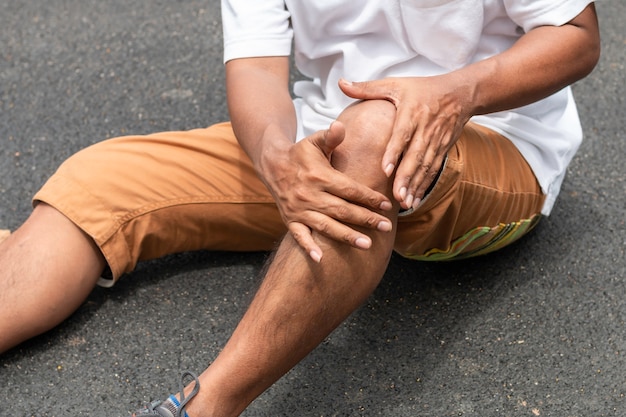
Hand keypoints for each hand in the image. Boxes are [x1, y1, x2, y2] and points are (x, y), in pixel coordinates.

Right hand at [260, 122, 392, 261]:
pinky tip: (320, 260)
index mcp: (319, 176)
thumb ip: (330, 136)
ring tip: (366, 244)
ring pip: (326, 226)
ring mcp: (299, 210)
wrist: (272, 165)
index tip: (387, 205)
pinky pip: (299, 236)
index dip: (368, 197)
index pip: (349, 189)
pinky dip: (308, 248)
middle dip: (366, 219)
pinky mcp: (290, 220)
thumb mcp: (315, 141)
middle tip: (386, 227)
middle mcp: (310, 195)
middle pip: (342, 210)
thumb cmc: (301, 153)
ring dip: (347, 236)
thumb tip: (340, 126)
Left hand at [339, 76, 470, 209]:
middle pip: (415, 156)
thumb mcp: (396, 84)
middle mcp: (426, 128)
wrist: (461, 93)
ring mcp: (436, 141)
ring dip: (415, 186)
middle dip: (406, 177)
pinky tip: (414, 201)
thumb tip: (341, 83)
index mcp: (412, 112)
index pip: (402, 134)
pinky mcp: (442, 150)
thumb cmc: (423, 88)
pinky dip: (423, 187)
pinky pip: (432, 171)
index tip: (386, 170)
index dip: (395, 152)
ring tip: (403, 203)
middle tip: (395, 196)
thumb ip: (367, 88)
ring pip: (425, 167)